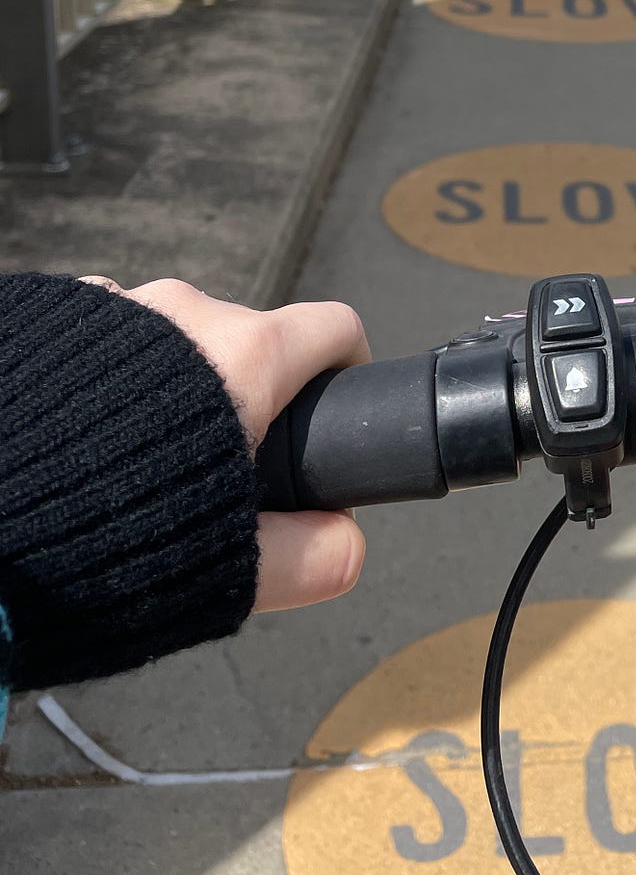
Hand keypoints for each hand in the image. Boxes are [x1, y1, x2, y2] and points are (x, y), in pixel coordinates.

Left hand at [80, 276, 370, 613]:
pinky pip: (102, 334)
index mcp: (245, 358)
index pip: (331, 330)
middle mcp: (185, 314)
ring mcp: (114, 304)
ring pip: (169, 336)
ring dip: (167, 383)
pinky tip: (76, 437)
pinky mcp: (52, 315)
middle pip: (247, 339)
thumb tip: (344, 549)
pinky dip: (104, 376)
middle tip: (210, 472)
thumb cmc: (83, 540)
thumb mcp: (220, 570)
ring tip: (127, 461)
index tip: (329, 409)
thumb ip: (303, 559)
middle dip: (241, 397)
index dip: (344, 372)